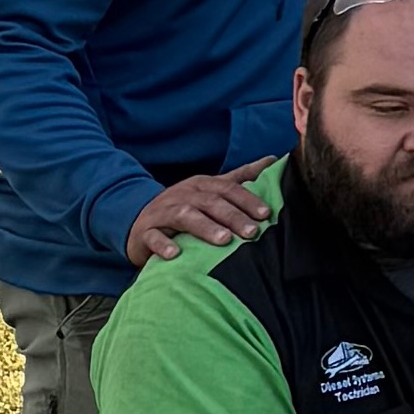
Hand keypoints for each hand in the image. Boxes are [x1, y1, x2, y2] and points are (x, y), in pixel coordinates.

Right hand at [125, 160, 271, 263]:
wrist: (140, 220)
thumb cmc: (185, 206)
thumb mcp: (212, 189)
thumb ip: (242, 177)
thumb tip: (274, 160)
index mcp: (202, 185)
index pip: (228, 188)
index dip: (248, 200)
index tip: (266, 214)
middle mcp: (183, 195)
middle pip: (211, 202)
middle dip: (233, 216)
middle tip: (252, 232)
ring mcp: (162, 212)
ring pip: (185, 216)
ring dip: (205, 228)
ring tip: (224, 240)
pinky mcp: (145, 232)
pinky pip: (153, 237)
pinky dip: (163, 245)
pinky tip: (175, 254)